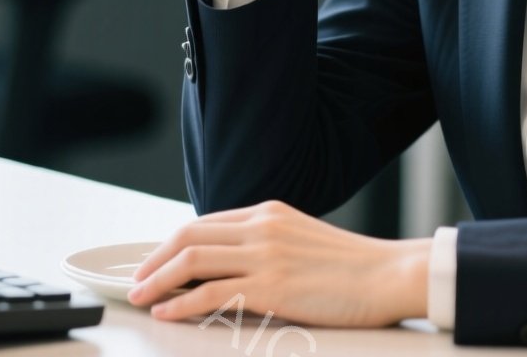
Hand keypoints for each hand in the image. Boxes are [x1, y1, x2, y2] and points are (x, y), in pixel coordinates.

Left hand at [127, 200, 431, 327]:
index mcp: (268, 213)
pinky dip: (182, 303)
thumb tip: (231, 265)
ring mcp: (265, 256)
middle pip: (189, 236)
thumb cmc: (353, 267)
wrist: (389, 275)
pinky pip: (212, 293)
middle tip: (137, 280)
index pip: (204, 222)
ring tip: (142, 296)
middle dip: (154, 260)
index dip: (171, 244)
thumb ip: (268, 244)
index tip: (154, 261)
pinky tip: (168, 312)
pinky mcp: (271, 287)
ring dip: (159, 280)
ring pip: (193, 260)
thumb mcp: (302, 239)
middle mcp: (262, 228)